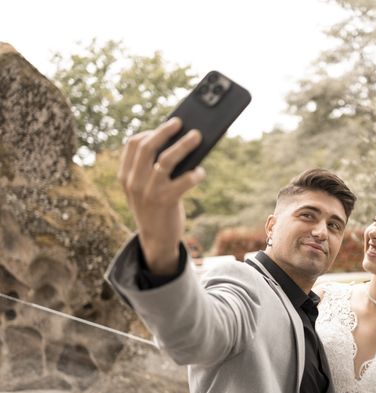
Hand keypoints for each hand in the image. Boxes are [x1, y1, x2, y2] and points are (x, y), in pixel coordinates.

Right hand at [118, 118, 204, 274]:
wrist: (156, 240)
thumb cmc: (155, 208)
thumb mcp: (145, 188)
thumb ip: (151, 169)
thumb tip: (177, 142)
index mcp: (126, 176)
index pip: (133, 144)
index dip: (150, 132)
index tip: (165, 127)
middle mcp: (134, 182)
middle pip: (148, 147)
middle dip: (165, 131)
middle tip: (180, 122)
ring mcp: (149, 192)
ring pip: (166, 160)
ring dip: (184, 145)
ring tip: (197, 136)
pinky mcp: (165, 201)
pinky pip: (183, 181)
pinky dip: (194, 174)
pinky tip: (201, 172)